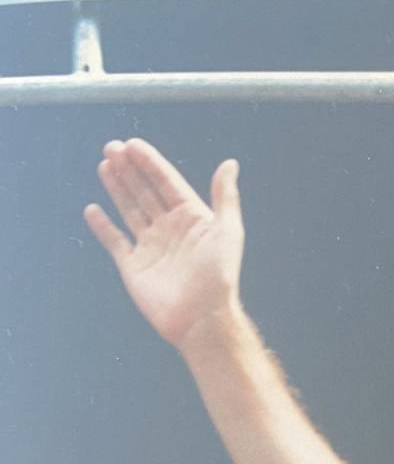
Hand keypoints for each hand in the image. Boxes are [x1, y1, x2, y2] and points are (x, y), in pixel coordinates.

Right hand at [85, 138, 243, 351]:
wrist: (202, 318)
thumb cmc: (219, 275)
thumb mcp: (228, 231)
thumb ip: (226, 197)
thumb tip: (230, 164)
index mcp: (192, 219)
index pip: (167, 183)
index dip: (150, 163)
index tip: (133, 144)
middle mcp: (170, 230)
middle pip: (146, 192)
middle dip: (130, 169)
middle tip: (112, 147)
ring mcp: (151, 247)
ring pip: (130, 210)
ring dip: (117, 188)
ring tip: (105, 165)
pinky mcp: (134, 266)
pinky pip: (115, 242)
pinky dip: (103, 227)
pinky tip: (93, 209)